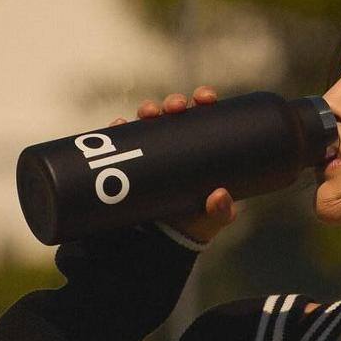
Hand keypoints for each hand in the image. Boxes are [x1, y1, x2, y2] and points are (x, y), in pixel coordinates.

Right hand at [110, 86, 236, 244]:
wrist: (163, 242)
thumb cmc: (194, 224)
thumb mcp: (212, 219)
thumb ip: (221, 211)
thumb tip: (220, 195)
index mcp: (197, 146)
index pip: (202, 116)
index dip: (203, 100)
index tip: (205, 98)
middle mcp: (173, 142)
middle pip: (173, 112)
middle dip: (173, 102)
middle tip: (175, 107)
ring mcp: (149, 151)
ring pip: (147, 121)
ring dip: (147, 110)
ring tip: (148, 114)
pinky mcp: (128, 162)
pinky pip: (121, 141)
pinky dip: (119, 130)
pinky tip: (120, 125)